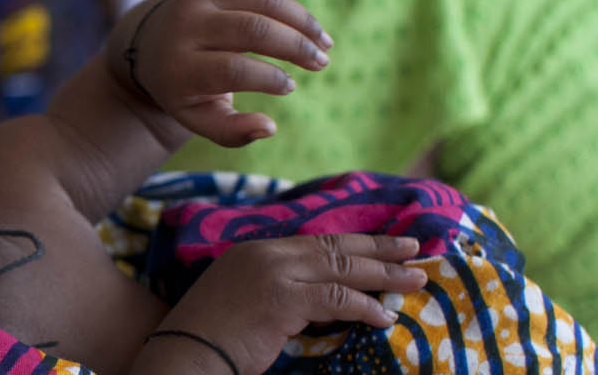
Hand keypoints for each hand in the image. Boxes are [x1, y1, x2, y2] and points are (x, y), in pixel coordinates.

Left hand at [128, 0, 333, 146]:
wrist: (152, 43)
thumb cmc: (187, 89)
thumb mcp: (200, 118)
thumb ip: (232, 132)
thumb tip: (270, 127)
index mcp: (178, 65)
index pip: (233, 69)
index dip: (269, 78)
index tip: (290, 87)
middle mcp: (184, 23)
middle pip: (253, 29)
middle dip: (295, 46)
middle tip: (321, 62)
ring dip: (301, 20)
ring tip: (324, 42)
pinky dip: (287, 6)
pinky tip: (304, 26)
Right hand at [143, 234, 426, 373]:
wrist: (183, 357)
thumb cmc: (210, 342)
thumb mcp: (243, 302)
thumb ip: (277, 292)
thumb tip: (318, 301)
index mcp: (254, 251)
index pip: (317, 241)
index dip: (355, 243)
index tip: (385, 244)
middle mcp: (266, 254)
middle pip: (336, 246)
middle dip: (380, 248)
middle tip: (415, 248)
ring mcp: (274, 274)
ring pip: (342, 268)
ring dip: (384, 275)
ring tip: (415, 279)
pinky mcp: (282, 300)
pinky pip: (336, 298)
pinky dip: (365, 306)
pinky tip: (385, 315)